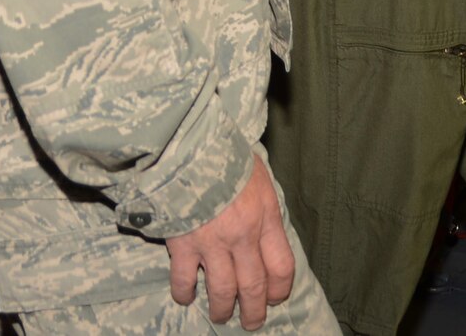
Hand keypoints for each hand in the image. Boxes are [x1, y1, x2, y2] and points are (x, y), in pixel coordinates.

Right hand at [165, 158, 294, 329]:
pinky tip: (185, 297)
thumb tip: (266, 224)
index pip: (282, 266)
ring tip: (222, 316)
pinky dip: (185, 293)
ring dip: (223, 309)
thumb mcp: (259, 176)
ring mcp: (212, 243)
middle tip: (252, 323)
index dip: (280, 288)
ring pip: (223, 291)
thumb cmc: (227, 155)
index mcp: (266, 218)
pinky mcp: (183, 245)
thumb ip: (264, 205)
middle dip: (255, 310)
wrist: (190, 147)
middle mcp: (243, 236)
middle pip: (255, 287)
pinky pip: (185, 280)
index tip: (275, 297)